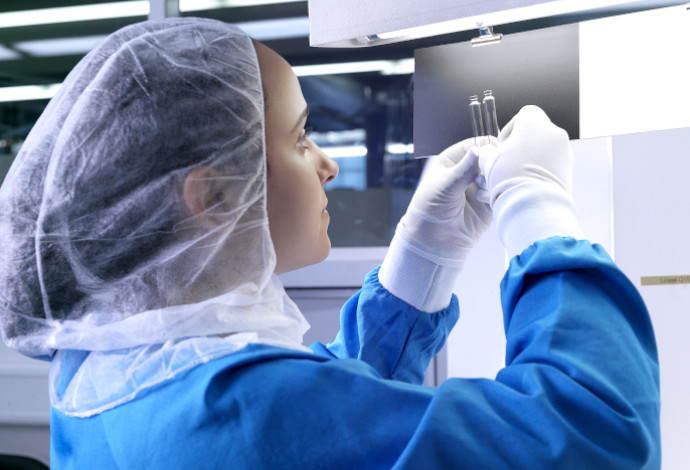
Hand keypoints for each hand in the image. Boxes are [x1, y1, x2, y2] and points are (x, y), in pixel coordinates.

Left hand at [399, 138, 491, 266]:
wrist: (434, 239)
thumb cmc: (430, 208)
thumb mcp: (444, 185)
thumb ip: (463, 169)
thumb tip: (478, 150)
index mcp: (453, 160)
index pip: (474, 145)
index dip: (484, 146)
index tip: (492, 150)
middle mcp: (468, 171)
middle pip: (490, 158)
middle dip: (491, 164)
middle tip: (487, 170)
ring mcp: (479, 186)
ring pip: (497, 174)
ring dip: (491, 179)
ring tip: (479, 188)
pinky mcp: (489, 202)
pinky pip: (498, 191)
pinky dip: (493, 193)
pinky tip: (482, 199)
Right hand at [479, 105, 572, 206]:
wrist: (532, 203)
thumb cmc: (508, 177)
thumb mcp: (489, 161)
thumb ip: (487, 152)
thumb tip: (487, 152)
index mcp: (534, 123)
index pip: (525, 114)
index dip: (512, 128)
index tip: (503, 145)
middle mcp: (554, 133)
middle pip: (536, 133)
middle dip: (522, 146)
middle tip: (508, 163)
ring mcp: (564, 151)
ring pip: (545, 149)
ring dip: (532, 159)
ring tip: (517, 177)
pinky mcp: (569, 169)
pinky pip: (553, 164)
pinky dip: (542, 171)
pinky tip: (528, 185)